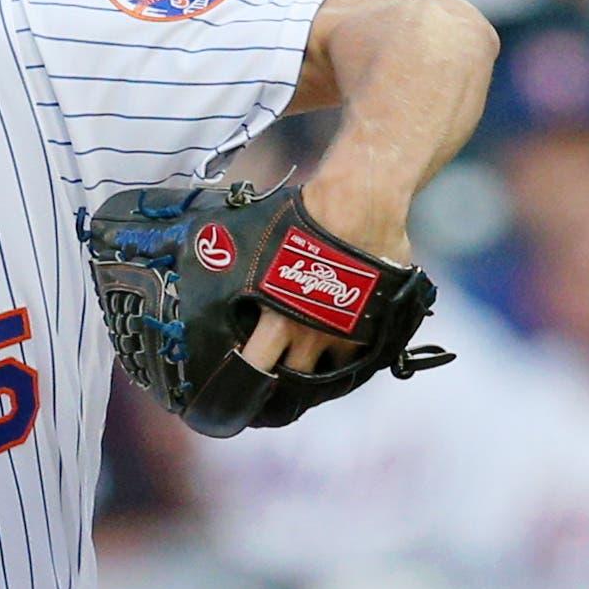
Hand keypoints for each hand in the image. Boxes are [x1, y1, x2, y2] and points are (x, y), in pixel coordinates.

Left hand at [245, 170, 411, 372]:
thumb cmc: (309, 216)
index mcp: (277, 318)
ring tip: (310, 360)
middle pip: (292, 379)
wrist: (361, 203)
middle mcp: (310, 333)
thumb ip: (243, 271)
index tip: (241, 386)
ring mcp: (344, 333)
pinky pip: (358, 355)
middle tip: (277, 379)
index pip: (254, 367)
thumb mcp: (261, 244)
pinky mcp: (373, 326)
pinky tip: (340, 344)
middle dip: (282, 383)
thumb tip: (215, 263)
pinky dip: (348, 353)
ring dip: (318, 368)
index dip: (246, 381)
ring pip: (328, 372)